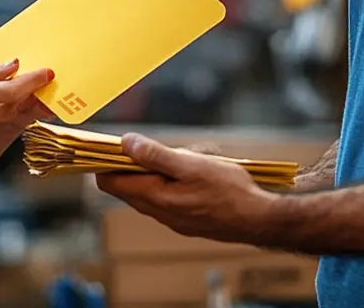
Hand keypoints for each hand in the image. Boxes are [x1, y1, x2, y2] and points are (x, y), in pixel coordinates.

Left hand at [96, 134, 274, 243]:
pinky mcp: (186, 220)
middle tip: (156, 146)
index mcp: (154, 197)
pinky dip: (171, 183)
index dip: (106, 162)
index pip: (110, 183)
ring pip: (149, 192)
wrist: (257, 220)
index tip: (113, 145)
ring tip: (184, 158)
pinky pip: (166, 199)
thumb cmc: (228, 191)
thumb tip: (126, 143)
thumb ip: (156, 155)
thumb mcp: (191, 165)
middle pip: (127, 187)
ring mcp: (172, 219)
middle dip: (135, 164)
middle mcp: (158, 212)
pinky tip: (194, 174)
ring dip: (156, 172)